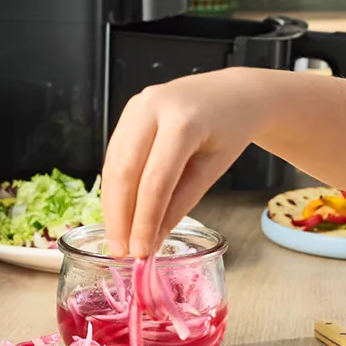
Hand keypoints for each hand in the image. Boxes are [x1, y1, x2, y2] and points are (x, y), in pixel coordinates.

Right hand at [100, 70, 270, 258]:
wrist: (233, 93)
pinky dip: (115, 186)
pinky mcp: (130, 111)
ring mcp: (137, 105)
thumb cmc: (229, 130)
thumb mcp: (212, 169)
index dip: (144, 220)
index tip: (140, 252)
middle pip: (125, 171)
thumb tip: (152, 240)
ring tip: (119, 239)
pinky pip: (116, 153)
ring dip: (112, 205)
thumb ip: (181, 203)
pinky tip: (119, 211)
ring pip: (114, 163)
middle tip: (121, 252)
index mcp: (183, 121)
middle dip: (120, 216)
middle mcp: (153, 107)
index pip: (155, 180)